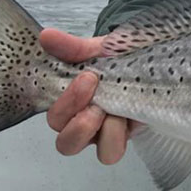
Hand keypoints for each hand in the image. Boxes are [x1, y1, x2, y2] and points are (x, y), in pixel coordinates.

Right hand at [40, 28, 132, 164]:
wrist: (144, 56)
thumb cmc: (116, 56)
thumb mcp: (96, 49)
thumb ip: (71, 47)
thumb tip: (46, 36)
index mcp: (71, 103)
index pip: (55, 117)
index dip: (67, 103)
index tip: (87, 75)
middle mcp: (85, 123)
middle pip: (68, 143)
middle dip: (81, 123)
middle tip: (99, 99)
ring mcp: (108, 133)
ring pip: (100, 154)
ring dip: (108, 133)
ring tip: (118, 111)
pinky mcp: (129, 136)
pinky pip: (118, 150)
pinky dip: (122, 136)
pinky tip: (132, 115)